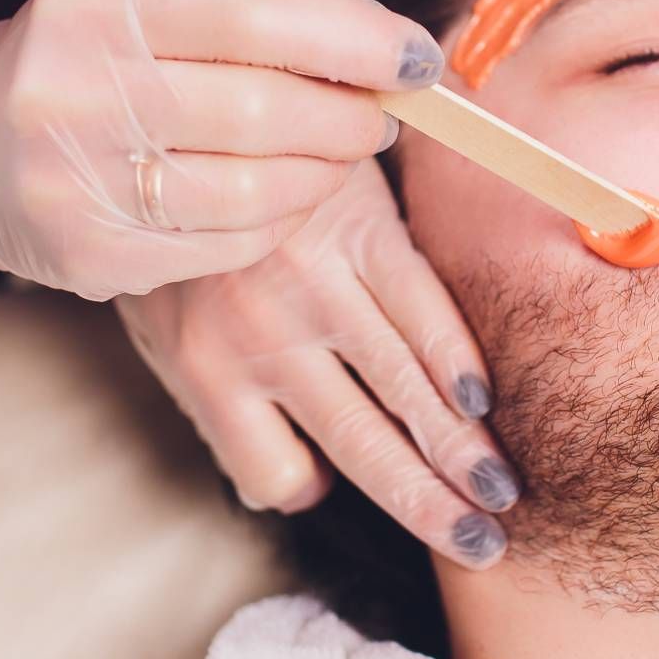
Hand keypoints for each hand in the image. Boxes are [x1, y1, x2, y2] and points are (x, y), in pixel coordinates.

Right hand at [0, 0, 444, 299]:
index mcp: (95, 7)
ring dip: (324, 175)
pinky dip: (279, 223)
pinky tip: (290, 199)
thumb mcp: (132, 6)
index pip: (253, 16)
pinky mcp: (91, 257)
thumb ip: (238, 12)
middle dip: (349, 116)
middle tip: (384, 116)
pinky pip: (225, 246)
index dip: (353, 38)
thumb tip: (379, 42)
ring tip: (343, 156)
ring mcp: (76, 182)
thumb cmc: (80, 63)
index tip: (417, 56)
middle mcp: (75, 90)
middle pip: (264, 110)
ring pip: (254, 190)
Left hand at [115, 161, 514, 567]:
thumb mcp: (157, 325)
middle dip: (427, 502)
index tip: (329, 488)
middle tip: (479, 543)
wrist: (183, 114)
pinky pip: (422, 305)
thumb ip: (219, 405)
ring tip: (501, 494)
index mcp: (207, 370)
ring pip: (403, 385)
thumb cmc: (175, 231)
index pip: (273, 472)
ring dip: (459, 447)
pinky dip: (456, 354)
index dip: (304, 489)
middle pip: (362, 443)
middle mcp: (265, 339)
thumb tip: (296, 486)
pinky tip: (482, 399)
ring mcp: (319, 285)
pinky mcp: (363, 231)